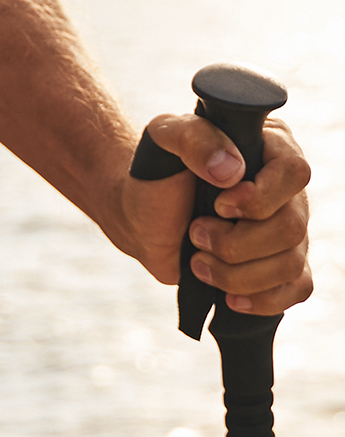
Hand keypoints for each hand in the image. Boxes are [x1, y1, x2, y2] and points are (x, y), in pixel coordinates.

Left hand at [121, 113, 311, 314]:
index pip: (294, 172)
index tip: (218, 205)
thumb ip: (193, 138)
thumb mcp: (162, 137)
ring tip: (198, 261)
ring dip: (236, 272)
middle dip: (235, 242)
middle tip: (195, 233)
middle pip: (292, 228)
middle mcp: (286, 190)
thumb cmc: (156, 172)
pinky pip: (296, 290)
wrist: (141, 217)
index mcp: (268, 147)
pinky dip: (260, 299)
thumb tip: (231, 170)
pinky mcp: (281, 266)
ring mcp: (288, 230)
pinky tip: (230, 296)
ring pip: (289, 264)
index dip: (259, 197)